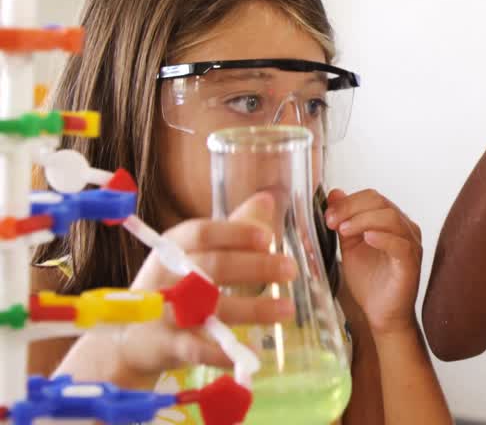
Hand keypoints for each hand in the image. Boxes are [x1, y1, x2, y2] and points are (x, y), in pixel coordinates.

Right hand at [117, 193, 295, 379]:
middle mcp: (166, 275)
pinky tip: (251, 352)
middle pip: (213, 266)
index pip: (203, 233)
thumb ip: (233, 229)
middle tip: (291, 269)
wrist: (129, 337)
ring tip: (288, 309)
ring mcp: (162, 311)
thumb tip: (267, 199)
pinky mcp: (164, 344)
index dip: (235, 233)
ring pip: (211, 308)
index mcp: (174, 247)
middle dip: (256, 267)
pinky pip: (196, 348)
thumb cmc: (173, 286)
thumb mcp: (197, 253)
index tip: (268, 238)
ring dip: (253, 309)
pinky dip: (222, 351)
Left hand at [325, 188, 422, 335]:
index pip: (372, 197)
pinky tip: (367, 239)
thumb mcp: (349, 247)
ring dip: (363, 220)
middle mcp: (404, 228)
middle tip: (331, 221)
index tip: (328, 215)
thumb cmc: (369, 282)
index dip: (348, 202)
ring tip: (343, 230)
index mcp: (391, 221)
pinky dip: (383, 238)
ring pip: (390, 218)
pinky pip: (400, 244)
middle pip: (381, 203)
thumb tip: (334, 194)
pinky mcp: (411, 262)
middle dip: (352, 208)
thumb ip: (344, 221)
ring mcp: (410, 244)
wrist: (381, 314)